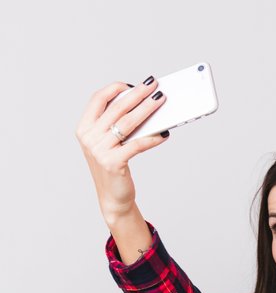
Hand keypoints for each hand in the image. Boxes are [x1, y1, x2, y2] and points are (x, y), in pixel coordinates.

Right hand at [75, 77, 167, 223]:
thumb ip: (118, 125)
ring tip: (161, 101)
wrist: (113, 198)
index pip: (98, 99)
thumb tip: (144, 105)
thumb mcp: (110, 143)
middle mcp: (89, 137)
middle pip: (117, 108)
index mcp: (84, 128)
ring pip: (128, 123)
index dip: (115, 88)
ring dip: (147, 110)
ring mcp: (99, 150)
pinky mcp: (113, 163)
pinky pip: (137, 145)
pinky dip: (152, 138)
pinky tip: (164, 133)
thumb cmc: (114, 167)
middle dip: (138, 94)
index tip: (133, 84)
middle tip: (153, 85)